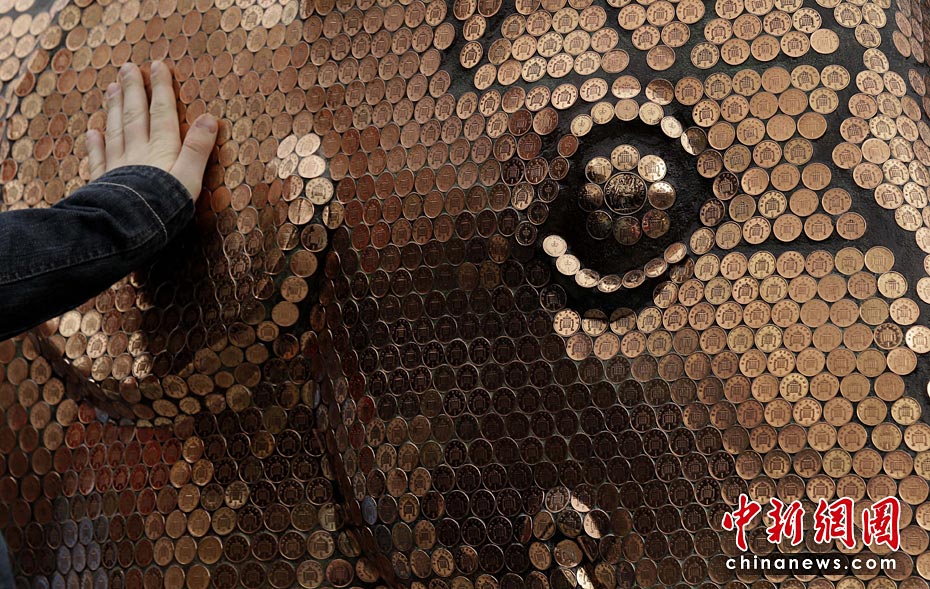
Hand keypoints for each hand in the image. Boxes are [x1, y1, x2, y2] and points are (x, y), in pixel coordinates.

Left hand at [85, 61, 217, 201]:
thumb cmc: (165, 206)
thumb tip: (210, 118)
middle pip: (135, 115)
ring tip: (112, 88)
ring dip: (114, 109)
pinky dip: (95, 144)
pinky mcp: (105, 184)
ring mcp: (118, 166)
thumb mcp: (190, 177)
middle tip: (128, 68)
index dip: (161, 89)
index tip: (158, 66)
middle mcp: (138, 152)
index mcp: (161, 149)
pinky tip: (92, 132)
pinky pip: (99, 159)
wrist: (128, 228)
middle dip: (133, 91)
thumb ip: (198, 148)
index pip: (162, 113)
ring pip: (116, 131)